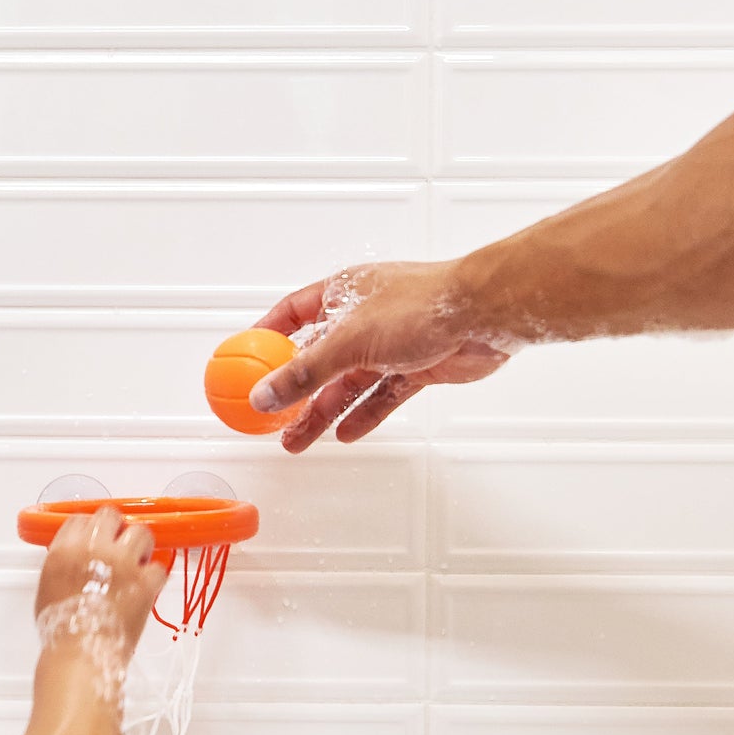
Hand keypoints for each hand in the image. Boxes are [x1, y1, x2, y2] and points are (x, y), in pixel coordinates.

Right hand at [34, 505, 167, 651]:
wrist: (82, 653)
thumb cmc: (62, 630)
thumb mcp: (47, 589)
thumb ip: (62, 565)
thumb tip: (75, 561)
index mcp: (64, 551)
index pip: (80, 520)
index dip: (90, 528)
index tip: (97, 537)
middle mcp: (93, 549)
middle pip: (110, 515)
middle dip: (117, 528)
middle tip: (120, 544)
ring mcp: (122, 562)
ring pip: (141, 532)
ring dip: (140, 544)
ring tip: (137, 560)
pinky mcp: (144, 581)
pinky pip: (159, 567)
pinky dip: (154, 576)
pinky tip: (146, 586)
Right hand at [250, 261, 517, 452]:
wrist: (486, 313)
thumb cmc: (424, 304)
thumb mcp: (348, 341)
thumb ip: (304, 373)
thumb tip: (264, 394)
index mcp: (343, 294)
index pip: (293, 313)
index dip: (268, 337)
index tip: (247, 361)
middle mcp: (364, 317)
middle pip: (318, 359)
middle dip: (294, 392)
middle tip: (271, 419)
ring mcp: (390, 343)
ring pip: (347, 383)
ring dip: (323, 412)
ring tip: (298, 441)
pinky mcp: (417, 365)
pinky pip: (381, 396)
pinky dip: (363, 414)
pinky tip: (346, 433)